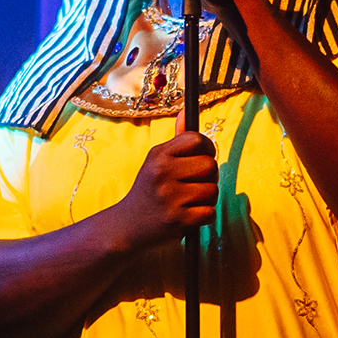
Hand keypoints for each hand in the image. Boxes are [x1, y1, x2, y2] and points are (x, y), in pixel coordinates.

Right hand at [99, 131, 217, 253]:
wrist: (125, 227)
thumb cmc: (147, 191)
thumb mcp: (155, 162)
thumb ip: (176, 140)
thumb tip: (187, 110)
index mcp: (158, 156)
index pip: (195, 139)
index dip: (206, 148)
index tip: (202, 157)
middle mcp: (163, 174)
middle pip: (210, 165)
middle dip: (208, 176)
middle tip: (196, 183)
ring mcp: (170, 198)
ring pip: (212, 190)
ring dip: (207, 198)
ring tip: (190, 201)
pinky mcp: (178, 220)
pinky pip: (210, 212)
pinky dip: (204, 216)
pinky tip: (189, 215)